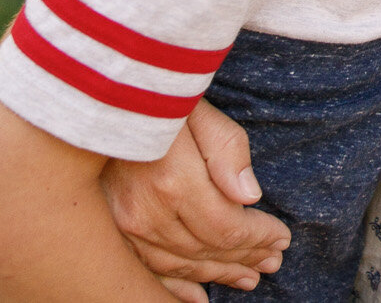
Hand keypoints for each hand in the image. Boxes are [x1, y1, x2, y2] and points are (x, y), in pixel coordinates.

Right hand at [101, 100, 291, 297]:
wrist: (97, 99)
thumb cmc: (156, 98)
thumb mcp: (199, 108)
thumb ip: (228, 150)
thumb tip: (249, 196)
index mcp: (174, 182)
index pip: (228, 227)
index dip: (259, 237)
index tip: (283, 236)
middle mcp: (146, 212)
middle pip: (207, 250)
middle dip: (246, 257)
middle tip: (273, 261)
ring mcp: (124, 226)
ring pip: (180, 264)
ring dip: (218, 274)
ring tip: (248, 277)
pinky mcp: (111, 230)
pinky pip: (146, 270)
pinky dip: (175, 288)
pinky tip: (198, 296)